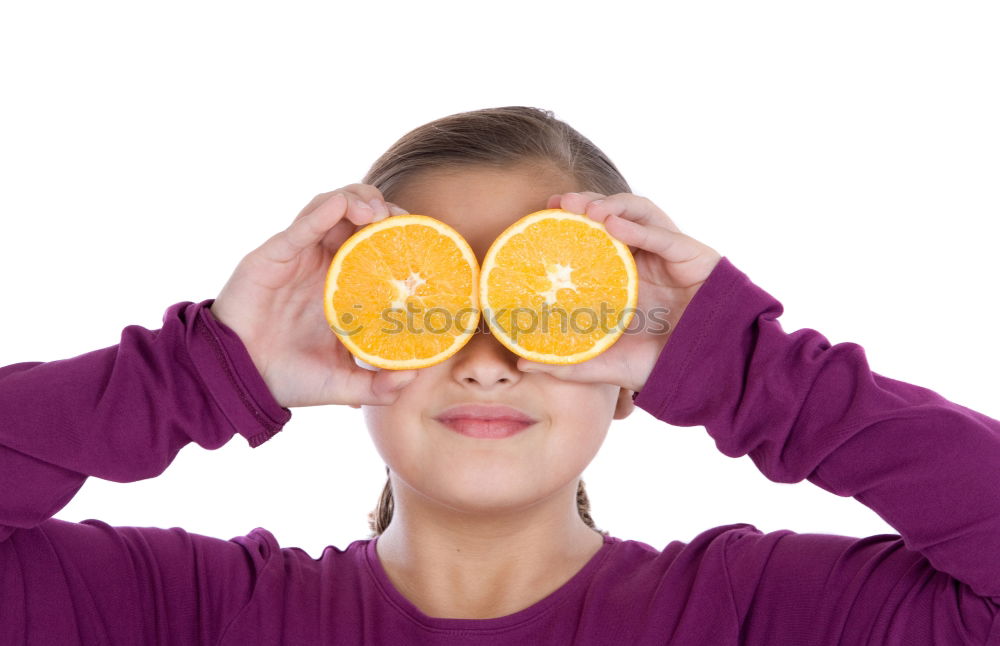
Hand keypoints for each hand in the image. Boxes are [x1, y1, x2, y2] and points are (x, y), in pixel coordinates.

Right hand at [210, 186, 418, 407]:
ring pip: (330, 207)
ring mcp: (298, 256)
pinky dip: (322, 212)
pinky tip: (340, 206)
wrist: (241, 382)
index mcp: (342, 284)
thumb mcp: (343, 384)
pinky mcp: (273, 256)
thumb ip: (378, 386)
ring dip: (357, 199)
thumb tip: (415, 377)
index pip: (375, 244)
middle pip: (357, 216)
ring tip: (378, 213)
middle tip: (403, 221)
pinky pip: (300, 226)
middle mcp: (322, 263)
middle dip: (384, 208)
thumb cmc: (289, 379)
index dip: (399, 234)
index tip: (422, 239)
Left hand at [517, 192, 722, 392]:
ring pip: (641, 214)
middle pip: (615, 217)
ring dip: (612, 205)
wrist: (707, 375)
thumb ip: (568, 363)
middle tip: (560, 203)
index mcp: (623, 277)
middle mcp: (645, 259)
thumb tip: (523, 364)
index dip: (570, 223)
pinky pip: (665, 236)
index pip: (595, 238)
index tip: (541, 217)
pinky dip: (638, 227)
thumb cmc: (660, 366)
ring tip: (586, 210)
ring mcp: (669, 255)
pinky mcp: (694, 256)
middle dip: (587, 204)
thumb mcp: (606, 364)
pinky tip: (613, 225)